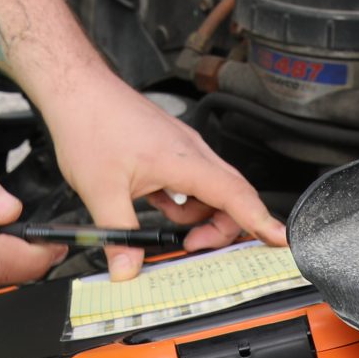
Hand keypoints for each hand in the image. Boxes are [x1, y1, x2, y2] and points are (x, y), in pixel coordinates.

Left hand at [41, 71, 288, 280]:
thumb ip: (119, 236)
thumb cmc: (90, 122)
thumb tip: (126, 270)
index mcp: (183, 160)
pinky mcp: (167, 148)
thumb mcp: (101, 191)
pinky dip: (184, 203)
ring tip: (176, 234)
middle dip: (224, 229)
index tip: (282, 240)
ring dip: (201, 217)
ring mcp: (181, 148)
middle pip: (230, 195)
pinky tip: (162, 208)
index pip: (235, 195)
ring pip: (210, 190)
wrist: (76, 88)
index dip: (261, 221)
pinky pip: (190, 183)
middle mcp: (190, 151)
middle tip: (197, 250)